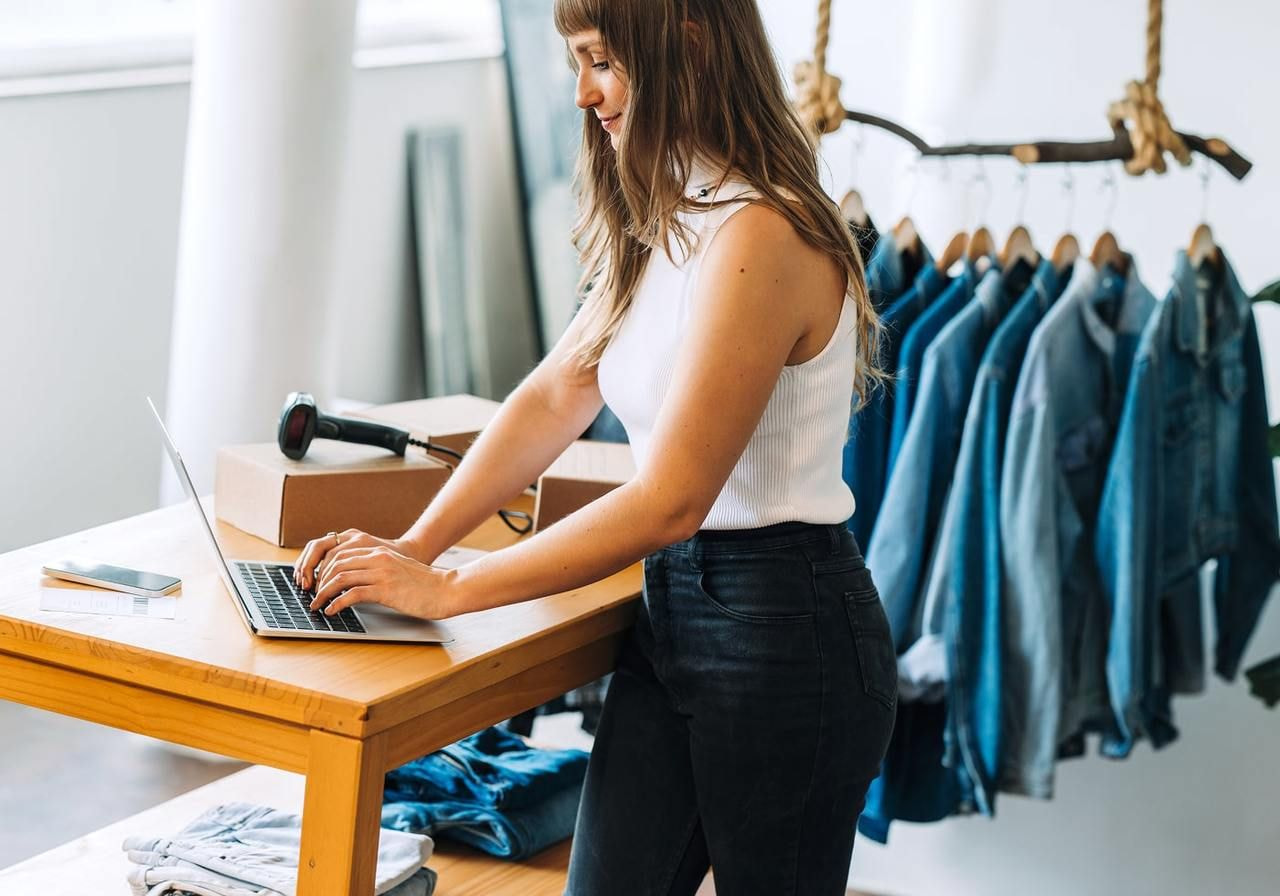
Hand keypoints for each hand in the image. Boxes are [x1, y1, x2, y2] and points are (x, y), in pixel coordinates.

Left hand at [306, 541, 456, 619]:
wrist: (446, 590)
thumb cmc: (424, 584)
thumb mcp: (397, 569)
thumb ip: (376, 569)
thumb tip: (353, 582)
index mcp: (379, 551)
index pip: (339, 553)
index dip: (323, 568)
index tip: (317, 582)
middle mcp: (378, 558)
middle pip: (335, 563)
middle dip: (319, 581)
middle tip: (313, 595)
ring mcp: (382, 573)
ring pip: (340, 578)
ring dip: (323, 594)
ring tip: (317, 605)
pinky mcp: (386, 590)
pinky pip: (352, 594)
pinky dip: (337, 604)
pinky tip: (332, 611)